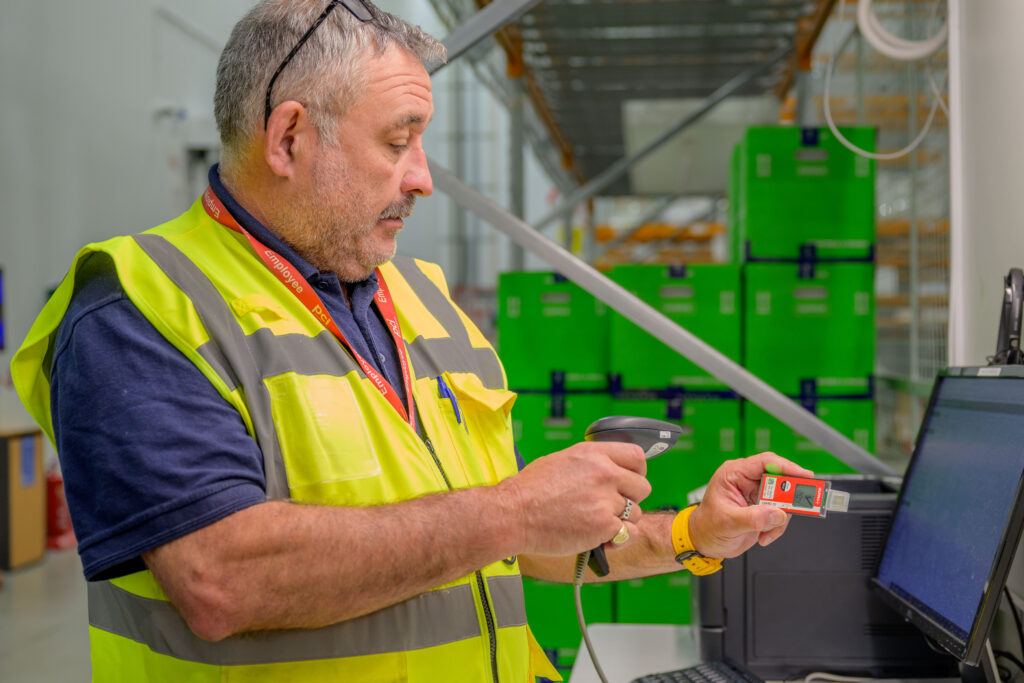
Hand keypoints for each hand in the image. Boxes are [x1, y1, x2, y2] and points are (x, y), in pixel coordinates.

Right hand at [498, 441, 651, 556]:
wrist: (513, 514)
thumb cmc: (529, 490)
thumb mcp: (561, 461)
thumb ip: (590, 464)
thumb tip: (607, 470)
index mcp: (593, 454)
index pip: (636, 457)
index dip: (637, 472)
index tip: (629, 481)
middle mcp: (604, 473)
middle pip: (642, 487)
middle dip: (630, 499)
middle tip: (610, 507)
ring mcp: (606, 500)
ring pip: (636, 513)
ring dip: (621, 521)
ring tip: (598, 524)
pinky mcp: (604, 525)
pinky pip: (629, 534)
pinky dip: (618, 540)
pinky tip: (601, 540)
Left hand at [689, 452, 813, 558]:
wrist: (705, 542)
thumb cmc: (707, 526)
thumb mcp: (728, 522)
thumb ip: (753, 518)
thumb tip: (777, 513)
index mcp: (734, 473)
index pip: (765, 462)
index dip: (787, 466)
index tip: (805, 475)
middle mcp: (747, 480)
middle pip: (780, 479)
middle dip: (788, 497)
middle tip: (795, 508)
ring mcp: (757, 494)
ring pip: (784, 499)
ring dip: (781, 518)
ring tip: (768, 532)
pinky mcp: (763, 508)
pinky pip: (781, 514)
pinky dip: (777, 527)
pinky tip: (764, 535)